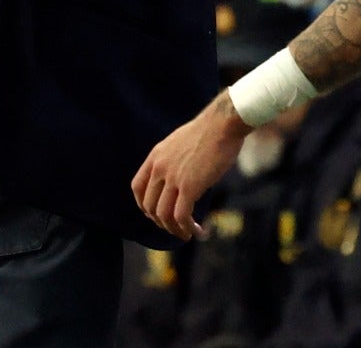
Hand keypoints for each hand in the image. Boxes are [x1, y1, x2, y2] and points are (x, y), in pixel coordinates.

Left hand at [132, 93, 251, 240]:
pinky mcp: (189, 186)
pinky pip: (181, 216)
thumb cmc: (209, 132)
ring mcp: (173, 178)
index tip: (156, 215)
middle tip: (176, 228)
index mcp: (156, 156)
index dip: (144, 205)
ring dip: (175, 230)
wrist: (222, 124)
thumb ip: (173, 160)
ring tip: (187, 235)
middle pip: (149, 205)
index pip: (137, 187)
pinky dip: (187, 228)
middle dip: (161, 222)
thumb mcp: (180, 142)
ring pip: (163, 215)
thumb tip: (179, 177)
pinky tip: (198, 232)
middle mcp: (160, 168)